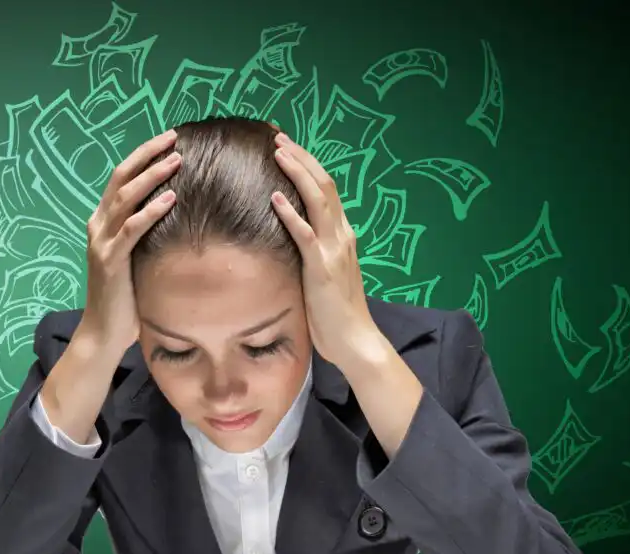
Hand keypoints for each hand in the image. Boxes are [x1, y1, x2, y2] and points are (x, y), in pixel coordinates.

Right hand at [77, 128, 181, 356]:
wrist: (103, 332)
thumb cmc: (126, 297)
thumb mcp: (136, 257)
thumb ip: (146, 233)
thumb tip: (179, 212)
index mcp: (103, 221)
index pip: (121, 177)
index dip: (143, 155)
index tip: (169, 139)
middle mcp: (98, 225)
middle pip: (121, 177)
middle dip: (147, 155)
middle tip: (174, 138)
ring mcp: (101, 242)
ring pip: (125, 198)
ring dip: (152, 176)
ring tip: (177, 160)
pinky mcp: (110, 261)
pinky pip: (131, 229)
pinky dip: (150, 212)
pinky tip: (171, 199)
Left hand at [269, 131, 382, 368]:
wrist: (355, 340)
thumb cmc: (336, 312)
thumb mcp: (324, 273)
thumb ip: (314, 252)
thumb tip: (294, 238)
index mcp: (342, 234)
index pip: (325, 189)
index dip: (307, 165)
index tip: (285, 146)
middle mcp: (342, 235)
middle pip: (323, 184)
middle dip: (300, 157)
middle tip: (277, 137)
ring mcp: (334, 249)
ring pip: (317, 200)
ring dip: (296, 173)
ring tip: (277, 153)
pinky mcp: (322, 268)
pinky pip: (305, 235)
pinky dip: (290, 214)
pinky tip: (274, 198)